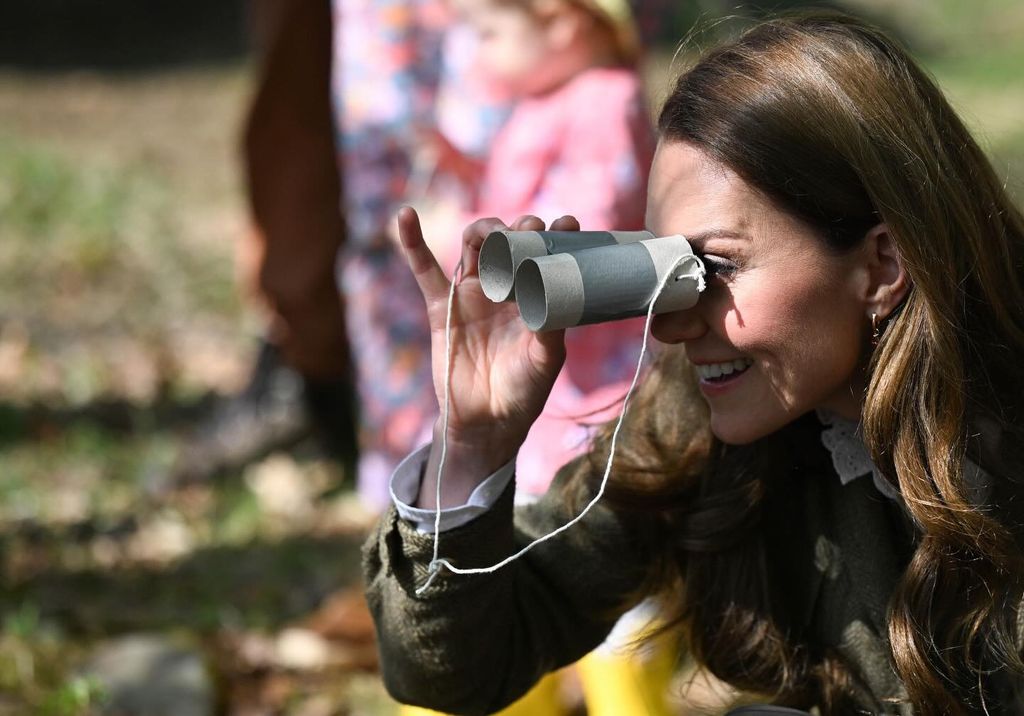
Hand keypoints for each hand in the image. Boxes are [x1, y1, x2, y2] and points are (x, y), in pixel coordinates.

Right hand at [396, 207, 579, 506]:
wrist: (488, 422)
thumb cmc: (524, 391)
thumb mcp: (546, 359)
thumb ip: (552, 327)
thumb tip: (554, 292)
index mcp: (536, 295)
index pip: (545, 253)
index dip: (555, 233)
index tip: (568, 224)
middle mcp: (506, 288)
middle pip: (509, 240)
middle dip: (519, 228)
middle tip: (529, 232)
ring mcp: (473, 295)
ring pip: (474, 246)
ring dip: (483, 230)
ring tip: (492, 234)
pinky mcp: (443, 307)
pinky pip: (424, 271)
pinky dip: (412, 242)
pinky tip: (405, 216)